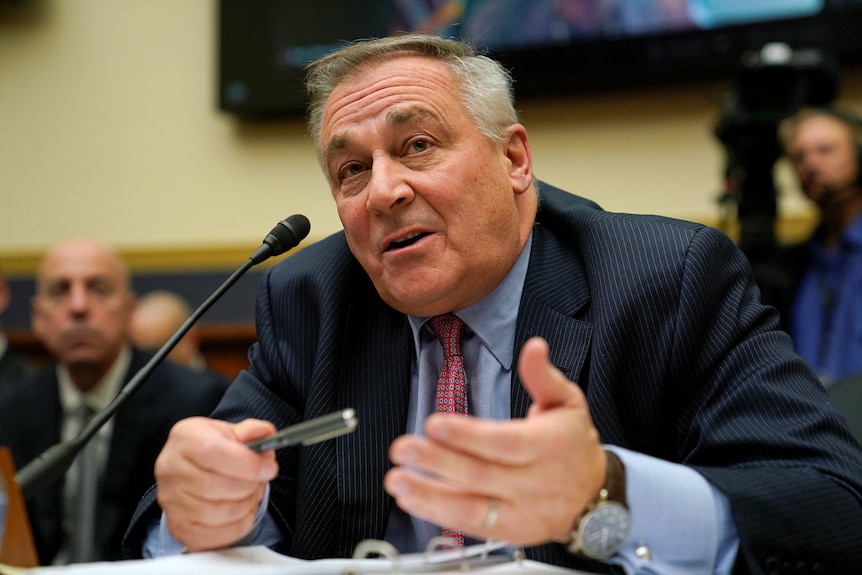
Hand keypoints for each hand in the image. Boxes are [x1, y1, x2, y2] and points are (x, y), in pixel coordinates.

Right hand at [154, 417, 278, 551]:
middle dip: (249, 486)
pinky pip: (214, 535)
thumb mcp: (232, 432)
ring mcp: (171, 500)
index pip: (213, 452)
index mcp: (185, 438)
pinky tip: (242, 511)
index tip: (268, 469)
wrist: (193, 467)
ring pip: (218, 512)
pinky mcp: (178, 526)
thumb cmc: (213, 448)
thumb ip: (252, 431)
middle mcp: (171, 468)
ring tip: (251, 494)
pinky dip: (237, 525)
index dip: (247, 464)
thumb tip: (266, 434)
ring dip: (245, 505)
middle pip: (217, 485)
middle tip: (260, 481)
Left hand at [383, 337, 605, 545]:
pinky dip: (437, 513)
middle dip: (438, 462)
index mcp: (550, 446)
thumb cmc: (572, 444)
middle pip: (482, 475)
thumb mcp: (567, 403)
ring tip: (397, 479)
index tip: (435, 423)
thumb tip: (534, 346)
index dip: (469, 436)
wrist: (594, 497)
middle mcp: (535, 483)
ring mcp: (521, 511)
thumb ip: (543, 376)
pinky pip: (470, 525)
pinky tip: (410, 498)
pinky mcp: (508, 531)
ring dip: (430, 495)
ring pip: (473, 508)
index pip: (506, 443)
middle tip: (403, 448)